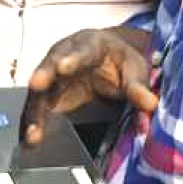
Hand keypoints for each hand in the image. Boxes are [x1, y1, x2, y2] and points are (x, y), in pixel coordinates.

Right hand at [21, 28, 156, 145]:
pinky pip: (39, 108)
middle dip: (44, 74)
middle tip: (36, 84)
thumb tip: (151, 105)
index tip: (63, 67)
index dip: (72, 58)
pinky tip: (32, 139)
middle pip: (51, 64)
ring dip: (35, 110)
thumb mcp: (134, 69)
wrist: (107, 60)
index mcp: (90, 44)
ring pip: (40, 89)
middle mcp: (65, 54)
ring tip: (33, 132)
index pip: (82, 50)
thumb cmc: (118, 61)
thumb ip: (139, 87)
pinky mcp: (48, 94)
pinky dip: (34, 123)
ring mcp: (53, 74)